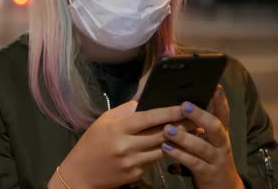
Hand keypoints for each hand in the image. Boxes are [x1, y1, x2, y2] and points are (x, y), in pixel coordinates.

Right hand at [50, 100, 185, 188]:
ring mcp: (133, 162)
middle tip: (196, 119)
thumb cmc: (91, 143)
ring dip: (178, 141)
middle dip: (181, 126)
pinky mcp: (136, 174)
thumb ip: (123, 111)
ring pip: (162, 149)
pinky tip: (172, 146)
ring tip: (191, 132)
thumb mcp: (102, 122)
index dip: (169, 112)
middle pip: (161, 134)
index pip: (149, 118)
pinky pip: (154, 161)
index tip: (185, 106)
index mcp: (118, 129)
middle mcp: (127, 145)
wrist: (80, 173)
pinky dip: (162, 152)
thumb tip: (142, 103)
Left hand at [161, 85, 242, 188]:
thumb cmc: (207, 156)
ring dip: (184, 137)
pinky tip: (166, 148)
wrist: (222, 186)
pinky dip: (180, 155)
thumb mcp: (207, 139)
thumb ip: (196, 125)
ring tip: (167, 129)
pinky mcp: (207, 172)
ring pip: (202, 146)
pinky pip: (193, 162)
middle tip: (184, 106)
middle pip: (215, 127)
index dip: (220, 101)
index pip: (223, 114)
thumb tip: (176, 104)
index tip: (215, 87)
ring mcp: (216, 158)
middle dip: (200, 116)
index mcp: (220, 133)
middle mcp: (221, 143)